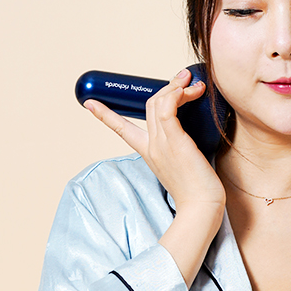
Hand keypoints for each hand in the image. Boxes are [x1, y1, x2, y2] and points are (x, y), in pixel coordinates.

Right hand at [84, 70, 225, 285]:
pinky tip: (187, 90)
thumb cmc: (198, 191)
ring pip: (158, 102)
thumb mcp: (184, 166)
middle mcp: (151, 146)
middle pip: (148, 105)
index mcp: (148, 153)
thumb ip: (182, 150)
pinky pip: (168, 108)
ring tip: (192, 83)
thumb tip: (193, 141)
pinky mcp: (174, 140)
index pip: (122, 129)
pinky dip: (176, 94)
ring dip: (174, 86)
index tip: (90, 104)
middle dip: (166, 87)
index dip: (106, 115)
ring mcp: (161, 143)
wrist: (200, 208)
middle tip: (185, 82)